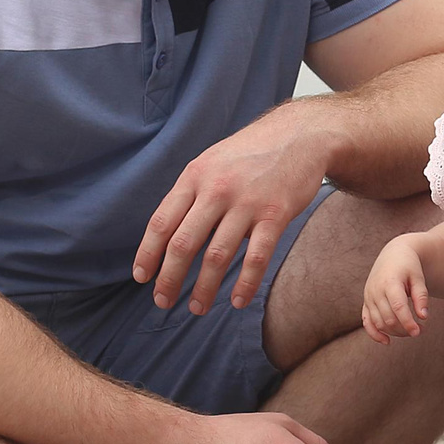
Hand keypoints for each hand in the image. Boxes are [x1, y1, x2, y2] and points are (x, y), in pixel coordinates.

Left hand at [135, 107, 331, 314]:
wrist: (301, 135)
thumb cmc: (252, 153)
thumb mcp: (213, 162)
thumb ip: (192, 193)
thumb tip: (170, 234)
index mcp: (195, 176)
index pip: (162, 222)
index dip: (148, 253)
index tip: (142, 277)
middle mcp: (216, 189)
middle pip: (183, 244)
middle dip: (170, 278)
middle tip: (163, 301)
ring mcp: (246, 202)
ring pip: (217, 256)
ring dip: (204, 289)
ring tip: (198, 308)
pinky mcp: (275, 214)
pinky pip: (256, 257)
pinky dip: (245, 284)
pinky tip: (238, 301)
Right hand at [361, 236, 430, 342]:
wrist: (394, 255)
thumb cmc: (409, 266)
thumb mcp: (418, 278)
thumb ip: (421, 296)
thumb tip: (423, 317)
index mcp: (390, 282)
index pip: (398, 307)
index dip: (408, 322)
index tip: (419, 331)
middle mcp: (376, 290)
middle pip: (388, 318)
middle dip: (405, 329)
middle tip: (421, 330)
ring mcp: (369, 297)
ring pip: (379, 323)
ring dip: (395, 332)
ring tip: (410, 331)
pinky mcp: (366, 302)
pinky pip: (367, 322)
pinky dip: (375, 334)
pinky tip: (387, 341)